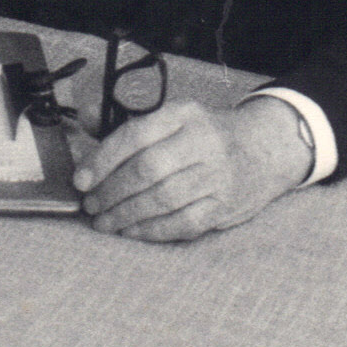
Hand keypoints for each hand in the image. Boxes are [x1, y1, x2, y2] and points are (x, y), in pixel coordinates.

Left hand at [73, 95, 312, 241]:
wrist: (264, 148)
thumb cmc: (207, 134)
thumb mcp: (175, 117)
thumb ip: (130, 122)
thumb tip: (84, 117)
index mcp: (186, 114)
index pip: (137, 133)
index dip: (104, 159)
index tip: (82, 179)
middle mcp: (203, 141)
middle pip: (148, 169)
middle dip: (111, 192)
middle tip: (91, 205)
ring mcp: (217, 175)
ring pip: (163, 199)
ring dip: (126, 215)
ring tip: (104, 222)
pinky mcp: (224, 206)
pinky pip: (182, 223)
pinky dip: (151, 231)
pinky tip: (132, 232)